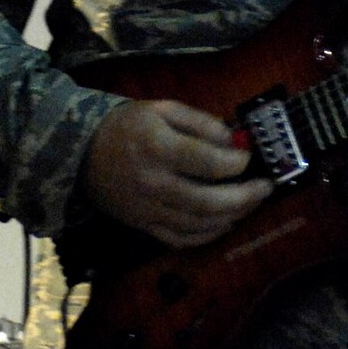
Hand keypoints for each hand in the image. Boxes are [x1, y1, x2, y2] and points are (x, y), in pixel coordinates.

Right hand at [82, 99, 274, 248]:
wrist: (82, 153)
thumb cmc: (126, 126)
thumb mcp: (161, 108)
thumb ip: (199, 122)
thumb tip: (233, 140)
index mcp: (158, 148)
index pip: (208, 162)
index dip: (237, 161)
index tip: (249, 156)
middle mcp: (154, 183)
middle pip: (209, 201)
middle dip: (246, 197)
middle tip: (266, 187)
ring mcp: (149, 209)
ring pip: (200, 224)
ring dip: (233, 216)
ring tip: (251, 203)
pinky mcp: (144, 226)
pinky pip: (182, 240)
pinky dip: (208, 235)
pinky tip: (224, 223)